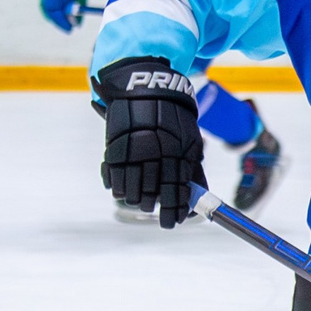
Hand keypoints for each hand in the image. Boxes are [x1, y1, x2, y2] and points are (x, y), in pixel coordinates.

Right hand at [95, 57, 205, 227]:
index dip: (174, 209)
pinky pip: (113, 177)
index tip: (173, 221)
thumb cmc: (173, 115)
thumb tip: (197, 195)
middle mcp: (153, 154)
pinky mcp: (113, 147)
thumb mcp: (190, 138)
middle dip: (154, 205)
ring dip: (135, 198)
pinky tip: (122, 187)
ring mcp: (131, 152)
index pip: (175, 190)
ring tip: (139, 199)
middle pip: (151, 193)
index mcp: (175, 152)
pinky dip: (117, 186)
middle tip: (154, 206)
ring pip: (130, 190)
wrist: (146, 88)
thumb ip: (192, 167)